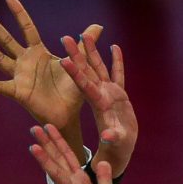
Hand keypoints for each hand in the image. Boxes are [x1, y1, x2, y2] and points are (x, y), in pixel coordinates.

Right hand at [0, 0, 90, 138]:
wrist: (69, 113)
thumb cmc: (72, 89)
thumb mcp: (79, 63)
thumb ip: (84, 45)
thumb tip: (98, 27)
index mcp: (39, 52)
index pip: (27, 28)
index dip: (19, 13)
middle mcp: (25, 62)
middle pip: (6, 39)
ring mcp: (20, 76)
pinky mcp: (18, 91)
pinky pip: (0, 86)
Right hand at [32, 121, 117, 183]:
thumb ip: (103, 178)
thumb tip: (103, 162)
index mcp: (81, 181)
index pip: (68, 156)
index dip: (58, 141)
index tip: (48, 126)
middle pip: (59, 161)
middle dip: (47, 145)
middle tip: (34, 128)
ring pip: (59, 176)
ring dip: (46, 163)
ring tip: (34, 149)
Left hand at [60, 30, 135, 177]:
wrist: (119, 149)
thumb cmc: (116, 149)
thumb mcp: (115, 144)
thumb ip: (112, 138)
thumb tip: (108, 137)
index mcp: (98, 104)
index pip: (84, 85)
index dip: (75, 72)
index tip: (63, 58)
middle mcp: (100, 95)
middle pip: (87, 71)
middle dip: (77, 54)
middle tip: (65, 38)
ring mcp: (109, 93)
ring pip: (99, 68)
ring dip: (93, 52)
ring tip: (86, 34)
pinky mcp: (119, 95)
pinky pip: (118, 74)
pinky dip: (117, 61)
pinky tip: (114, 47)